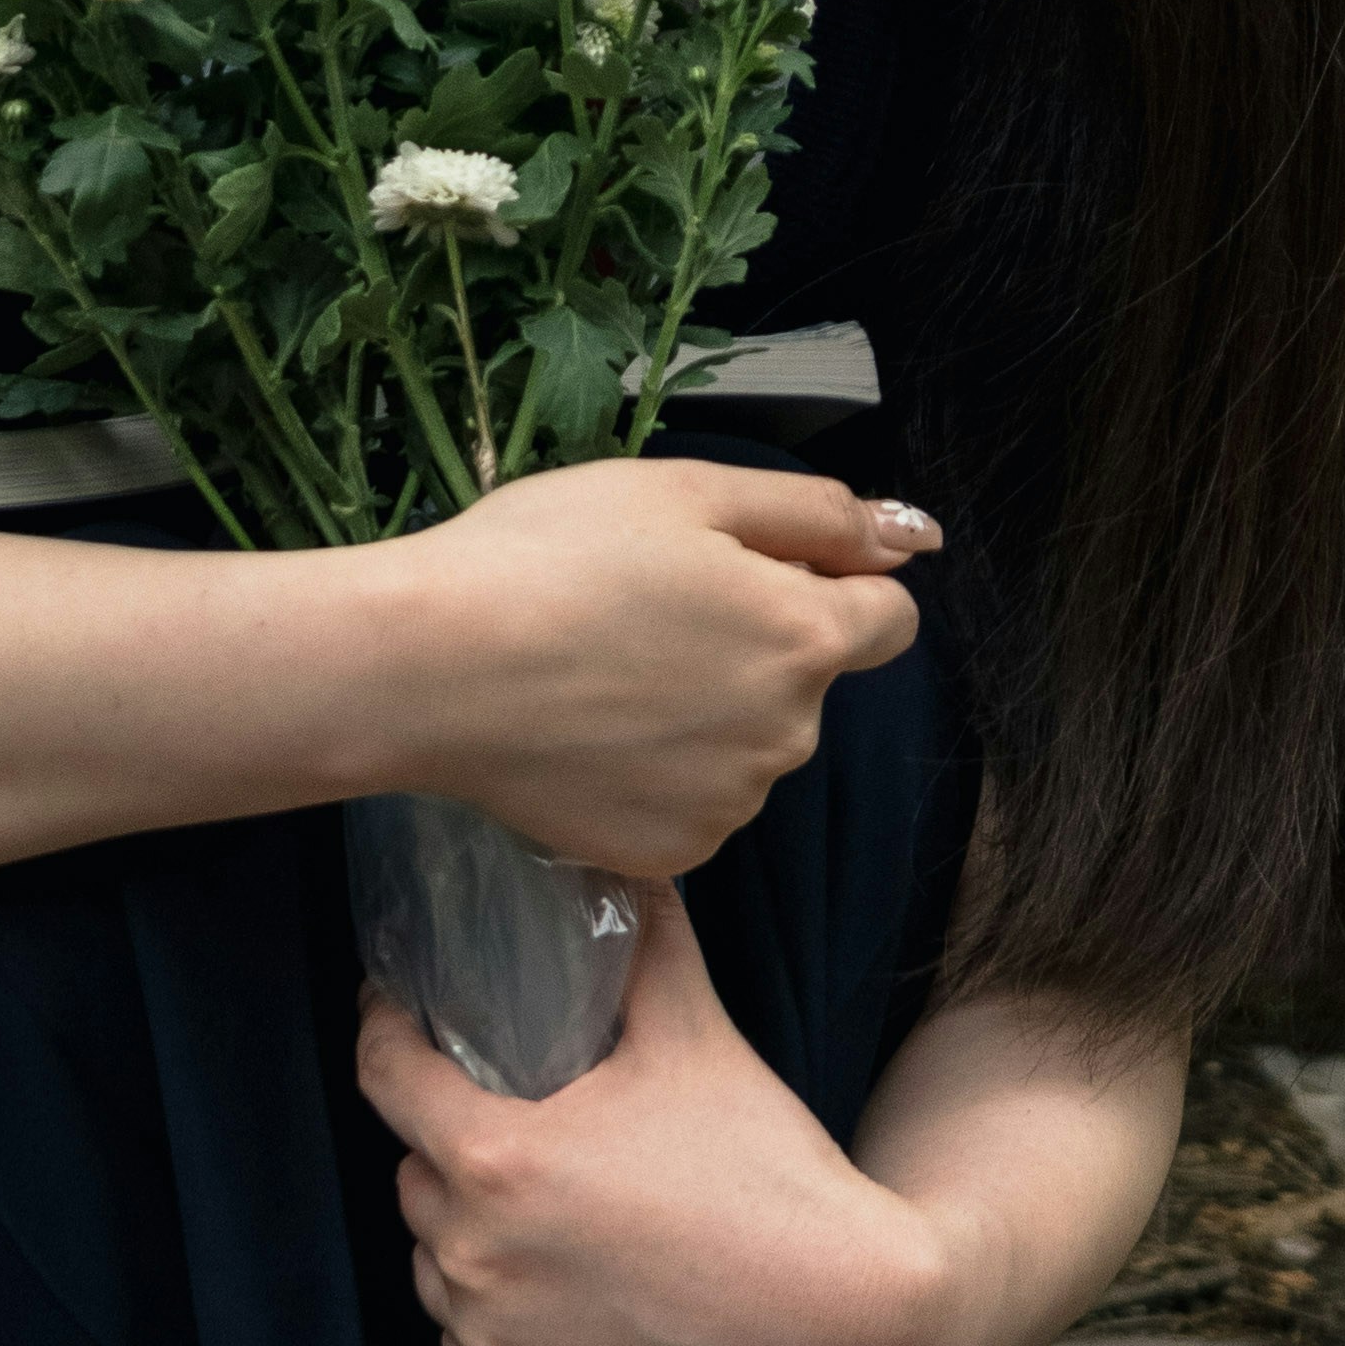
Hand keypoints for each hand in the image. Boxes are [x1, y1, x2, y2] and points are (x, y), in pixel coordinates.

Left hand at [358, 890, 956, 1345]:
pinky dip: (500, 1325)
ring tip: (549, 1221)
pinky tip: (565, 1300)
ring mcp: (490, 1340)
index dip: (388, 1032)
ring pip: (439, 1268)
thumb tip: (637, 865)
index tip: (399, 1014)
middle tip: (521, 1129)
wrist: (839, 1323)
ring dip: (471, 1240)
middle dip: (453, 1148)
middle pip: (417, 1177)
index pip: (384, 1076)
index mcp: (493, 1158)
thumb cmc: (764, 1176)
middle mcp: (470, 1255)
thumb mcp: (698, 1042)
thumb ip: (647, 949)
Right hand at [372, 455, 933, 887]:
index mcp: (804, 637)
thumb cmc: (550, 558)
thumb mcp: (686, 491)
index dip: (826, 581)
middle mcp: (787, 734)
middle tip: (644, 610)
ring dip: (704, 712)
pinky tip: (588, 735)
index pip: (888, 618)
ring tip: (603, 672)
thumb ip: (815, 513)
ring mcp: (728, 805)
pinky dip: (656, 773)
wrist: (430, 669)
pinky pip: (692, 803)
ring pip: (747, 746)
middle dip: (753, 647)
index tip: (743, 570)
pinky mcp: (668, 853)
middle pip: (805, 683)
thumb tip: (914, 536)